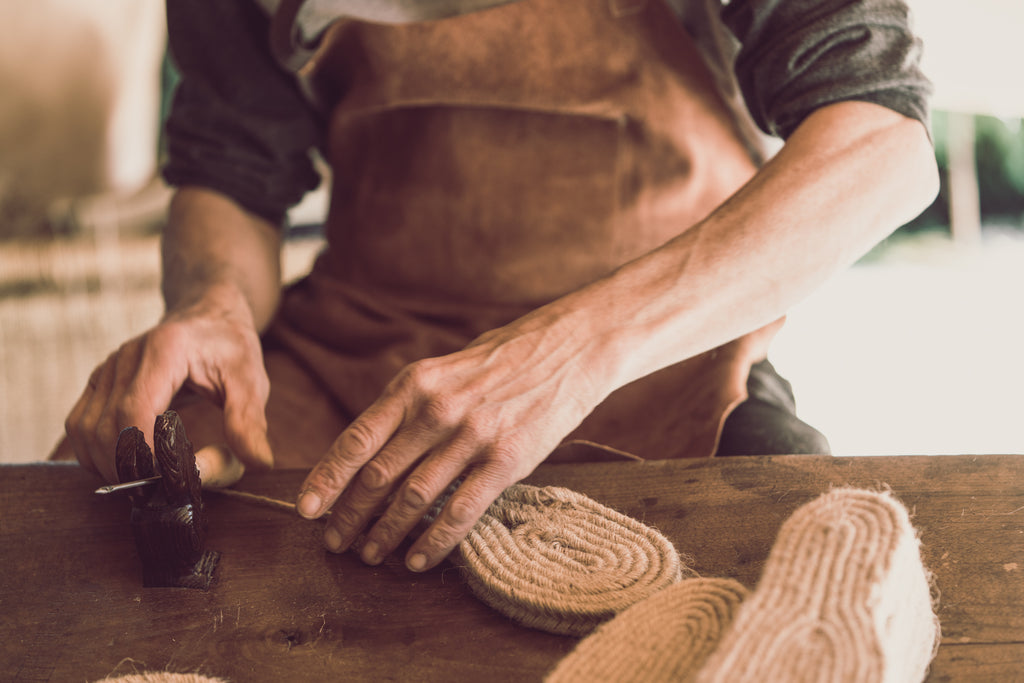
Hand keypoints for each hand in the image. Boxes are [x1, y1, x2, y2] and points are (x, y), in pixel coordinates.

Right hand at [64, 295, 271, 483]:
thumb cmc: (229, 347)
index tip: (171, 480)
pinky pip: (80, 425)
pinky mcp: (98, 382)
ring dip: (110, 465)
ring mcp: (107, 369)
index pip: (136, 410)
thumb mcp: (251, 380)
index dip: (146, 452)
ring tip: (147, 482)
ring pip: (86, 430)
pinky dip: (96, 453)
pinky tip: (126, 466)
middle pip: (107, 426)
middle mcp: (126, 356)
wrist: (207, 315)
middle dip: (131, 467)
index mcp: (166, 350)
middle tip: (164, 490)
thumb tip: (259, 463)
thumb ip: (250, 421)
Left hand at [296, 306, 606, 571]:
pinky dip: (433, 542)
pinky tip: (418, 560)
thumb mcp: (442, 370)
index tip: (306, 509)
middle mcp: (436, 410)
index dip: (327, 478)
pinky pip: (460, 511)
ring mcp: (472, 436)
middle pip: (378, 475)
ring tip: (370, 555)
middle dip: (349, 515)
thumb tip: (368, 453)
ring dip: (385, 533)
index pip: (356, 439)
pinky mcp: (507, 460)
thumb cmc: (500, 362)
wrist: (567, 348)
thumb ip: (407, 407)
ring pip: (414, 498)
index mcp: (413, 384)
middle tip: (333, 542)